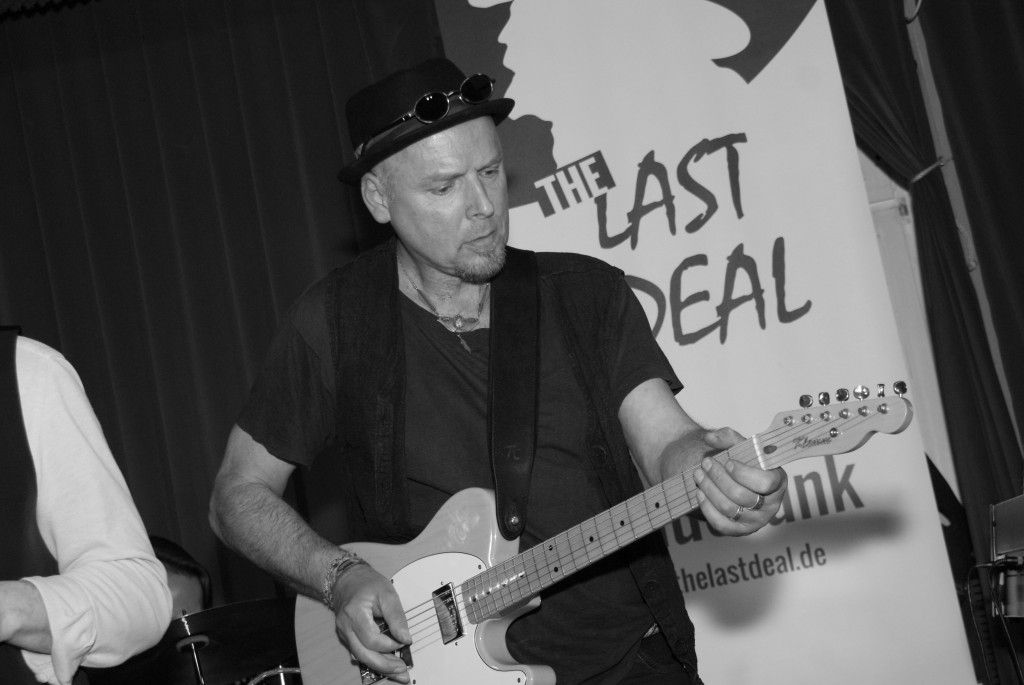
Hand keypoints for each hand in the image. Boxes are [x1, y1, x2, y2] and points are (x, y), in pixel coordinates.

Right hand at [331, 564, 411, 682]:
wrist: (347, 579)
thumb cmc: (366, 584)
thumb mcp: (387, 593)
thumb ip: (397, 616)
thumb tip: (406, 637)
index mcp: (355, 614)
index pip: (372, 639)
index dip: (391, 644)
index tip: (405, 641)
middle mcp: (346, 627)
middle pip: (364, 654)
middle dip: (385, 665)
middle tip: (403, 669)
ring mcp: (345, 634)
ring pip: (361, 658)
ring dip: (380, 667)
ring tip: (398, 671)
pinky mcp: (348, 638)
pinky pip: (360, 653)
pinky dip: (374, 660)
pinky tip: (386, 665)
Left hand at [693, 427, 786, 534]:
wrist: (734, 481)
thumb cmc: (742, 462)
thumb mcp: (741, 446)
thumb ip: (728, 436)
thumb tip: (710, 437)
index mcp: (778, 482)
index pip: (766, 483)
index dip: (745, 473)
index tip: (728, 462)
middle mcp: (771, 505)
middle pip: (742, 496)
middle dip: (719, 478)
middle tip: (705, 463)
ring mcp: (756, 520)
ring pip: (729, 509)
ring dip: (710, 490)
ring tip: (698, 475)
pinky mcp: (740, 531)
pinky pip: (721, 524)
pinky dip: (707, 508)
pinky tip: (700, 493)